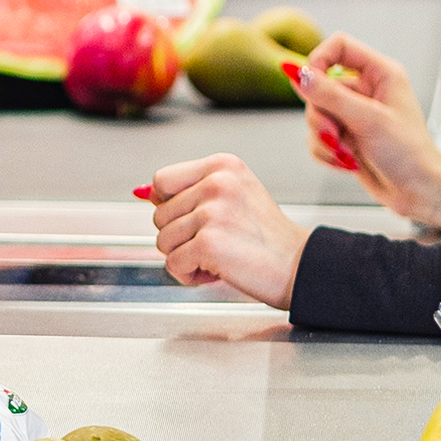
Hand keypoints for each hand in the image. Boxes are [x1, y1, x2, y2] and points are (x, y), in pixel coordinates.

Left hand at [145, 154, 310, 308]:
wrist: (298, 266)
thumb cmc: (264, 237)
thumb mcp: (231, 197)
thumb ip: (188, 192)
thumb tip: (141, 192)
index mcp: (222, 165)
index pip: (162, 180)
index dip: (172, 207)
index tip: (199, 220)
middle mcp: (218, 182)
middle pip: (159, 214)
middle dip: (180, 237)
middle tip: (218, 243)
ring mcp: (213, 212)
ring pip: (162, 240)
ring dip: (185, 257)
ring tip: (219, 256)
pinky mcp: (209, 243)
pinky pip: (173, 263)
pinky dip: (189, 275)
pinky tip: (217, 271)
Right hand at [293, 33, 440, 235]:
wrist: (419, 192)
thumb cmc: (408, 153)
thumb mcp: (368, 120)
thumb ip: (330, 96)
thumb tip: (298, 74)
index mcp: (381, 73)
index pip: (339, 46)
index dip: (318, 60)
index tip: (307, 83)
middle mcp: (366, 89)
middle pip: (319, 85)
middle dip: (320, 114)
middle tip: (333, 134)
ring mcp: (354, 113)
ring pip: (315, 114)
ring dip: (323, 137)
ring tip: (345, 153)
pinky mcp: (346, 136)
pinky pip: (318, 136)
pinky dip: (325, 152)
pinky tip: (346, 163)